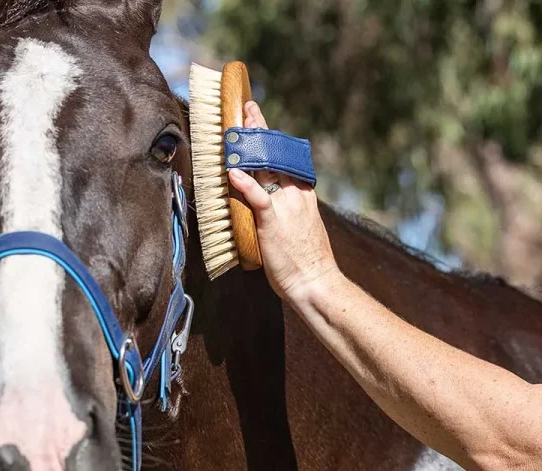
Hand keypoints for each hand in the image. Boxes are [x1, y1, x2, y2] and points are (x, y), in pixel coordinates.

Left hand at [228, 102, 338, 301]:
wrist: (316, 281)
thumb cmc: (307, 261)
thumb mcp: (301, 227)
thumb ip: (288, 211)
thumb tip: (270, 204)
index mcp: (303, 193)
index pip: (286, 158)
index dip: (272, 138)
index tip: (261, 120)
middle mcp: (296, 193)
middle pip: (275, 154)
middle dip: (260, 129)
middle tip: (248, 109)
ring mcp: (286, 204)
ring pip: (265, 167)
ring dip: (247, 147)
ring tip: (233, 128)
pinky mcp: (273, 220)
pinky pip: (257, 196)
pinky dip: (244, 182)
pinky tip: (232, 171)